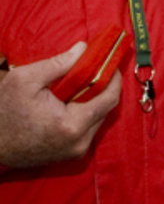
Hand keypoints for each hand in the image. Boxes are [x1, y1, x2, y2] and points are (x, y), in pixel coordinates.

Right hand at [0, 43, 121, 167]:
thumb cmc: (2, 111)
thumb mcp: (25, 80)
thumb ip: (58, 63)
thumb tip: (84, 49)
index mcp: (72, 124)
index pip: (109, 98)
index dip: (114, 78)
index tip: (111, 61)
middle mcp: (79, 142)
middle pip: (106, 109)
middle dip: (104, 87)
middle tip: (98, 68)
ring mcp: (75, 151)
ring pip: (98, 119)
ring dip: (94, 100)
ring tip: (84, 82)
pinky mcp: (69, 155)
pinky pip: (87, 129)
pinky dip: (85, 113)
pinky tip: (73, 100)